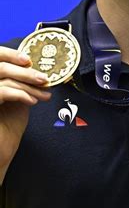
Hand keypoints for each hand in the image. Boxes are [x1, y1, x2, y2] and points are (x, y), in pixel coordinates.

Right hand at [0, 46, 50, 181]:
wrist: (0, 152)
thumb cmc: (7, 125)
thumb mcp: (16, 98)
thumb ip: (20, 82)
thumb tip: (37, 68)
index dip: (9, 54)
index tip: (28, 60)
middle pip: (0, 67)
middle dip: (25, 72)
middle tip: (44, 79)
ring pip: (3, 78)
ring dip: (28, 84)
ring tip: (45, 93)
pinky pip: (2, 91)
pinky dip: (20, 94)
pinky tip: (32, 101)